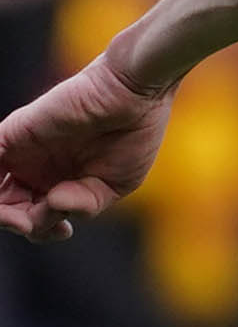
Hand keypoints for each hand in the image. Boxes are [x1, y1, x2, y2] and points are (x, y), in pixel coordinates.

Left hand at [0, 47, 169, 241]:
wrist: (136, 95)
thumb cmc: (134, 135)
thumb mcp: (113, 185)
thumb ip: (81, 204)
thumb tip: (52, 205)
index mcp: (58, 181)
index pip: (31, 215)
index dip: (41, 230)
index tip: (64, 230)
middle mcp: (34, 167)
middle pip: (7, 205)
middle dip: (16, 222)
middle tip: (31, 223)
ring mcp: (21, 151)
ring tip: (16, 217)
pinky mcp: (12, 134)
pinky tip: (2, 201)